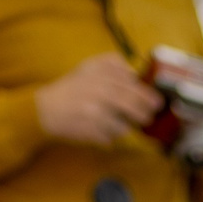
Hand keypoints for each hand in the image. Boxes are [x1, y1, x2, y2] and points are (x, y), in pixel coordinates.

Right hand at [35, 54, 161, 145]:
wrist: (45, 109)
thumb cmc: (72, 89)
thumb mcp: (89, 67)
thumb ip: (113, 65)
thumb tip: (137, 75)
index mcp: (98, 71)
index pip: (130, 81)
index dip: (146, 93)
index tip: (156, 100)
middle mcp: (97, 88)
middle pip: (130, 101)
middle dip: (144, 110)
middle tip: (150, 115)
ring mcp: (94, 109)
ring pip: (122, 123)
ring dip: (129, 125)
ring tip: (130, 124)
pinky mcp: (90, 128)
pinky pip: (110, 136)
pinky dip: (112, 136)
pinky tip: (105, 131)